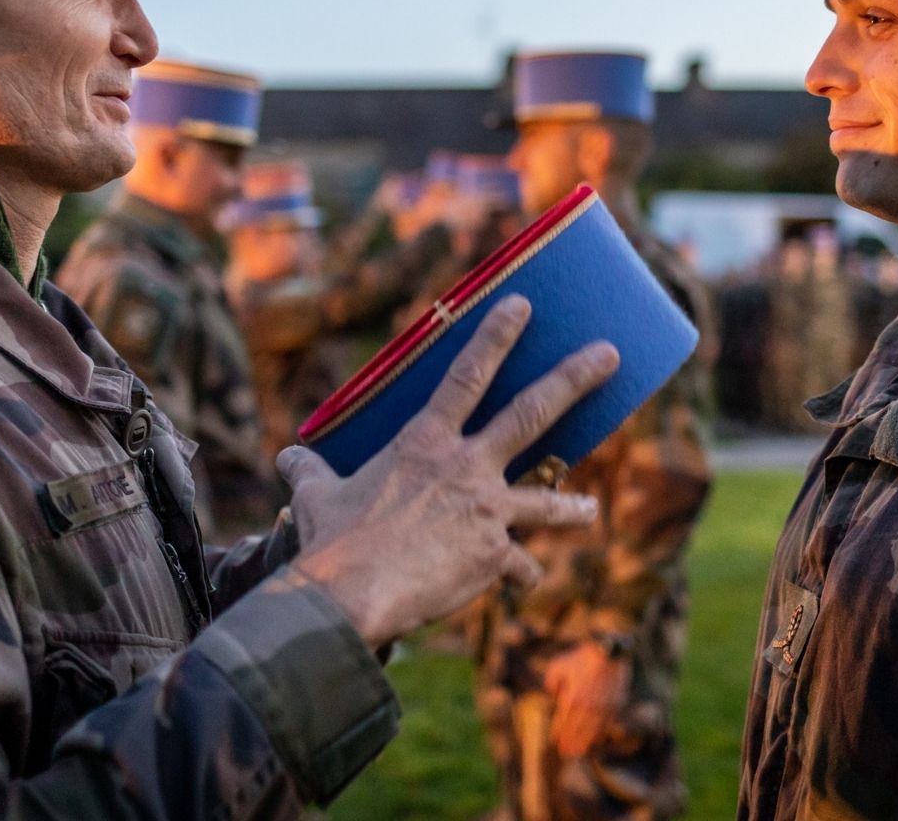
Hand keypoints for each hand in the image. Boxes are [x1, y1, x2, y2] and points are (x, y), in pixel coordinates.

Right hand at [279, 296, 616, 646]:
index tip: (523, 304)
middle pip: (532, 413)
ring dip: (571, 506)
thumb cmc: (331, 540)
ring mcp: (486, 509)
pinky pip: (518, 565)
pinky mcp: (493, 555)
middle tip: (610, 354)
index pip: (467, 374)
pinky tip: (520, 585)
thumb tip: (287, 458)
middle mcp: (465, 467)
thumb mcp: (316, 496)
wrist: (350, 592)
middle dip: (574, 379)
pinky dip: (518, 575)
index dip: (497, 335)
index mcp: (423, 441)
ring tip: (591, 510)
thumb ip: (309, 471)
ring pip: (546, 499)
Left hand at [544, 641, 629, 758]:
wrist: (609, 651)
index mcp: (571, 699)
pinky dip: (599, 735)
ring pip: (591, 732)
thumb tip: (551, 693)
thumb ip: (551, 681)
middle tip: (565, 753)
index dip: (558, 734)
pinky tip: (595, 740)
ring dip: (584, 744)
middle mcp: (586, 708)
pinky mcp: (614, 706)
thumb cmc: (582, 658)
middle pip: (576, 731)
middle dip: (570, 743)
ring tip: (578, 753)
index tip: (555, 741)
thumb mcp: (558, 665)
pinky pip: (606, 726)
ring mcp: (602, 708)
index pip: (563, 722)